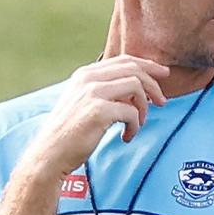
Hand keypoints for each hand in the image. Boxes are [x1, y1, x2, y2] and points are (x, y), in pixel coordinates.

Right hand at [24, 55, 169, 179]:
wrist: (50, 154)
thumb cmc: (70, 133)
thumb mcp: (84, 102)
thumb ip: (105, 91)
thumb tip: (136, 89)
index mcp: (85, 74)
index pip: (124, 60)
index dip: (147, 65)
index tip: (162, 74)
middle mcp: (88, 78)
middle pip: (134, 69)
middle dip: (154, 84)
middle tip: (163, 101)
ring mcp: (93, 92)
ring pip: (136, 86)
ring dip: (144, 107)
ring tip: (139, 123)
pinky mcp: (98, 111)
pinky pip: (132, 112)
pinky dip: (135, 126)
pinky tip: (126, 136)